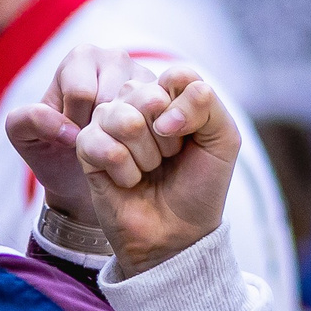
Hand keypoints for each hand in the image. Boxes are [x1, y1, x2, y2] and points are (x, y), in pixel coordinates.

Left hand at [8, 46, 154, 225]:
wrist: (86, 174)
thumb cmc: (54, 150)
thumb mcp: (25, 138)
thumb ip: (28, 122)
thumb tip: (67, 127)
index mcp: (80, 59)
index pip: (82, 93)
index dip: (77, 125)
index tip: (74, 139)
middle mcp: (114, 58)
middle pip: (115, 97)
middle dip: (104, 131)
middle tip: (99, 147)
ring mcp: (144, 76)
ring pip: (142, 107)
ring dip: (130, 137)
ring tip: (117, 148)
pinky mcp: (168, 97)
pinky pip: (164, 116)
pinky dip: (152, 139)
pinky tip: (139, 149)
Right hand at [77, 64, 238, 273]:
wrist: (177, 233)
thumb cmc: (199, 186)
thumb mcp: (223, 140)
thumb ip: (206, 103)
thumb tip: (160, 106)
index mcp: (168, 95)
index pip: (176, 76)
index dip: (188, 111)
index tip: (191, 140)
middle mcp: (135, 104)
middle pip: (148, 95)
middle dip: (167, 139)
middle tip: (168, 159)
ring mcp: (108, 124)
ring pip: (124, 119)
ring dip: (146, 156)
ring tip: (149, 170)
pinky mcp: (86, 149)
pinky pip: (103, 145)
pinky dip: (124, 171)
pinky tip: (128, 181)